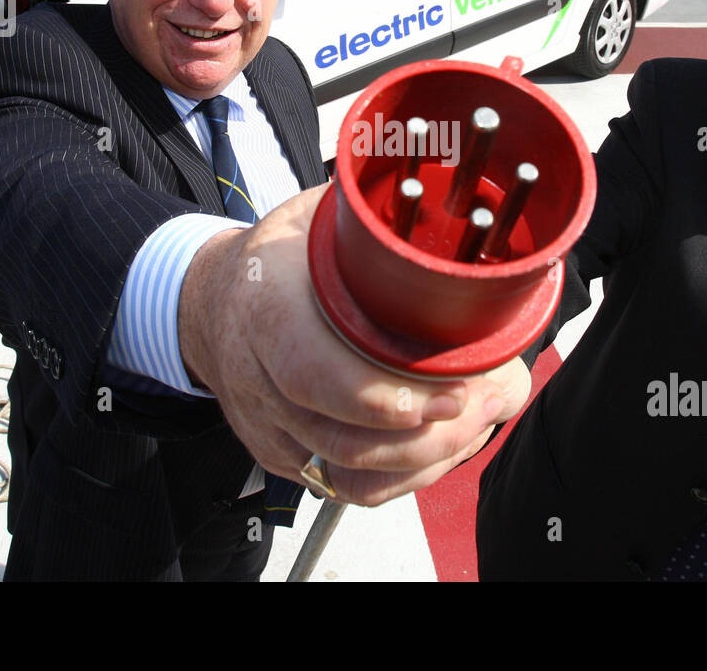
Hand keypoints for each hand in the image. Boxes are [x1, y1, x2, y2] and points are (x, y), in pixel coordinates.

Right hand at [178, 183, 531, 505]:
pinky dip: (406, 475)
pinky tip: (446, 441)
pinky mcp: (282, 456)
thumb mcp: (321, 219)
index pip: (316, 375)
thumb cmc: (277, 259)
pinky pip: (347, 487)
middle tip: (494, 398)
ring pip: (352, 476)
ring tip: (482, 416)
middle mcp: (259, 380)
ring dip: (431, 457)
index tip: (454, 392)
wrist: (212, 302)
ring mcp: (269, 428)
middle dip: (433, 436)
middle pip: (346, 440)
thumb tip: (460, 238)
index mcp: (266, 310)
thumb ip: (380, 231)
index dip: (387, 398)